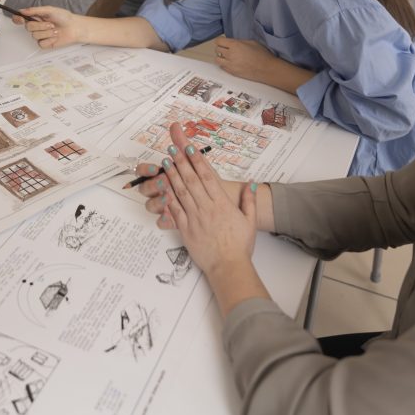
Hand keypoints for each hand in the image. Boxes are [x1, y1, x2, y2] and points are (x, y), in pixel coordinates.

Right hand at [14, 6, 85, 48]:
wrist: (75, 28)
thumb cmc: (64, 17)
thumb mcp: (49, 10)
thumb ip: (35, 10)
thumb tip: (22, 11)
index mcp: (36, 17)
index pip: (21, 19)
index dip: (18, 19)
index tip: (21, 19)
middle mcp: (36, 26)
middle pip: (28, 28)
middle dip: (40, 25)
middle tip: (50, 24)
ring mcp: (40, 36)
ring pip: (35, 36)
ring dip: (47, 32)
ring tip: (55, 30)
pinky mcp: (45, 44)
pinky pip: (41, 44)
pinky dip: (49, 40)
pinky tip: (55, 37)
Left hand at [142, 123, 257, 273]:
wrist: (228, 267)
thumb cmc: (239, 246)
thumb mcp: (250, 221)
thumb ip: (249, 201)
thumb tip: (251, 184)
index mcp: (222, 204)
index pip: (207, 177)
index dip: (197, 161)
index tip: (190, 148)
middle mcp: (207, 208)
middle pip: (191, 180)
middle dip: (181, 162)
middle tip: (172, 148)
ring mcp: (195, 218)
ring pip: (181, 192)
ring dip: (172, 175)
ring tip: (165, 162)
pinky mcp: (186, 230)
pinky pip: (175, 211)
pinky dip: (168, 197)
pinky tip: (163, 187)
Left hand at [213, 36, 277, 81]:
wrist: (266, 69)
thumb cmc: (262, 56)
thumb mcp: (252, 42)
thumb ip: (240, 42)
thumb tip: (233, 42)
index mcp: (235, 45)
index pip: (219, 41)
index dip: (220, 40)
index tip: (222, 41)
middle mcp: (230, 54)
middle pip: (216, 49)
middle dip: (220, 48)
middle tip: (225, 48)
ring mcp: (230, 64)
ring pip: (217, 59)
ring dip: (220, 57)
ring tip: (226, 56)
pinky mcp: (232, 72)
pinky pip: (222, 67)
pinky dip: (224, 64)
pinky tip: (230, 63)